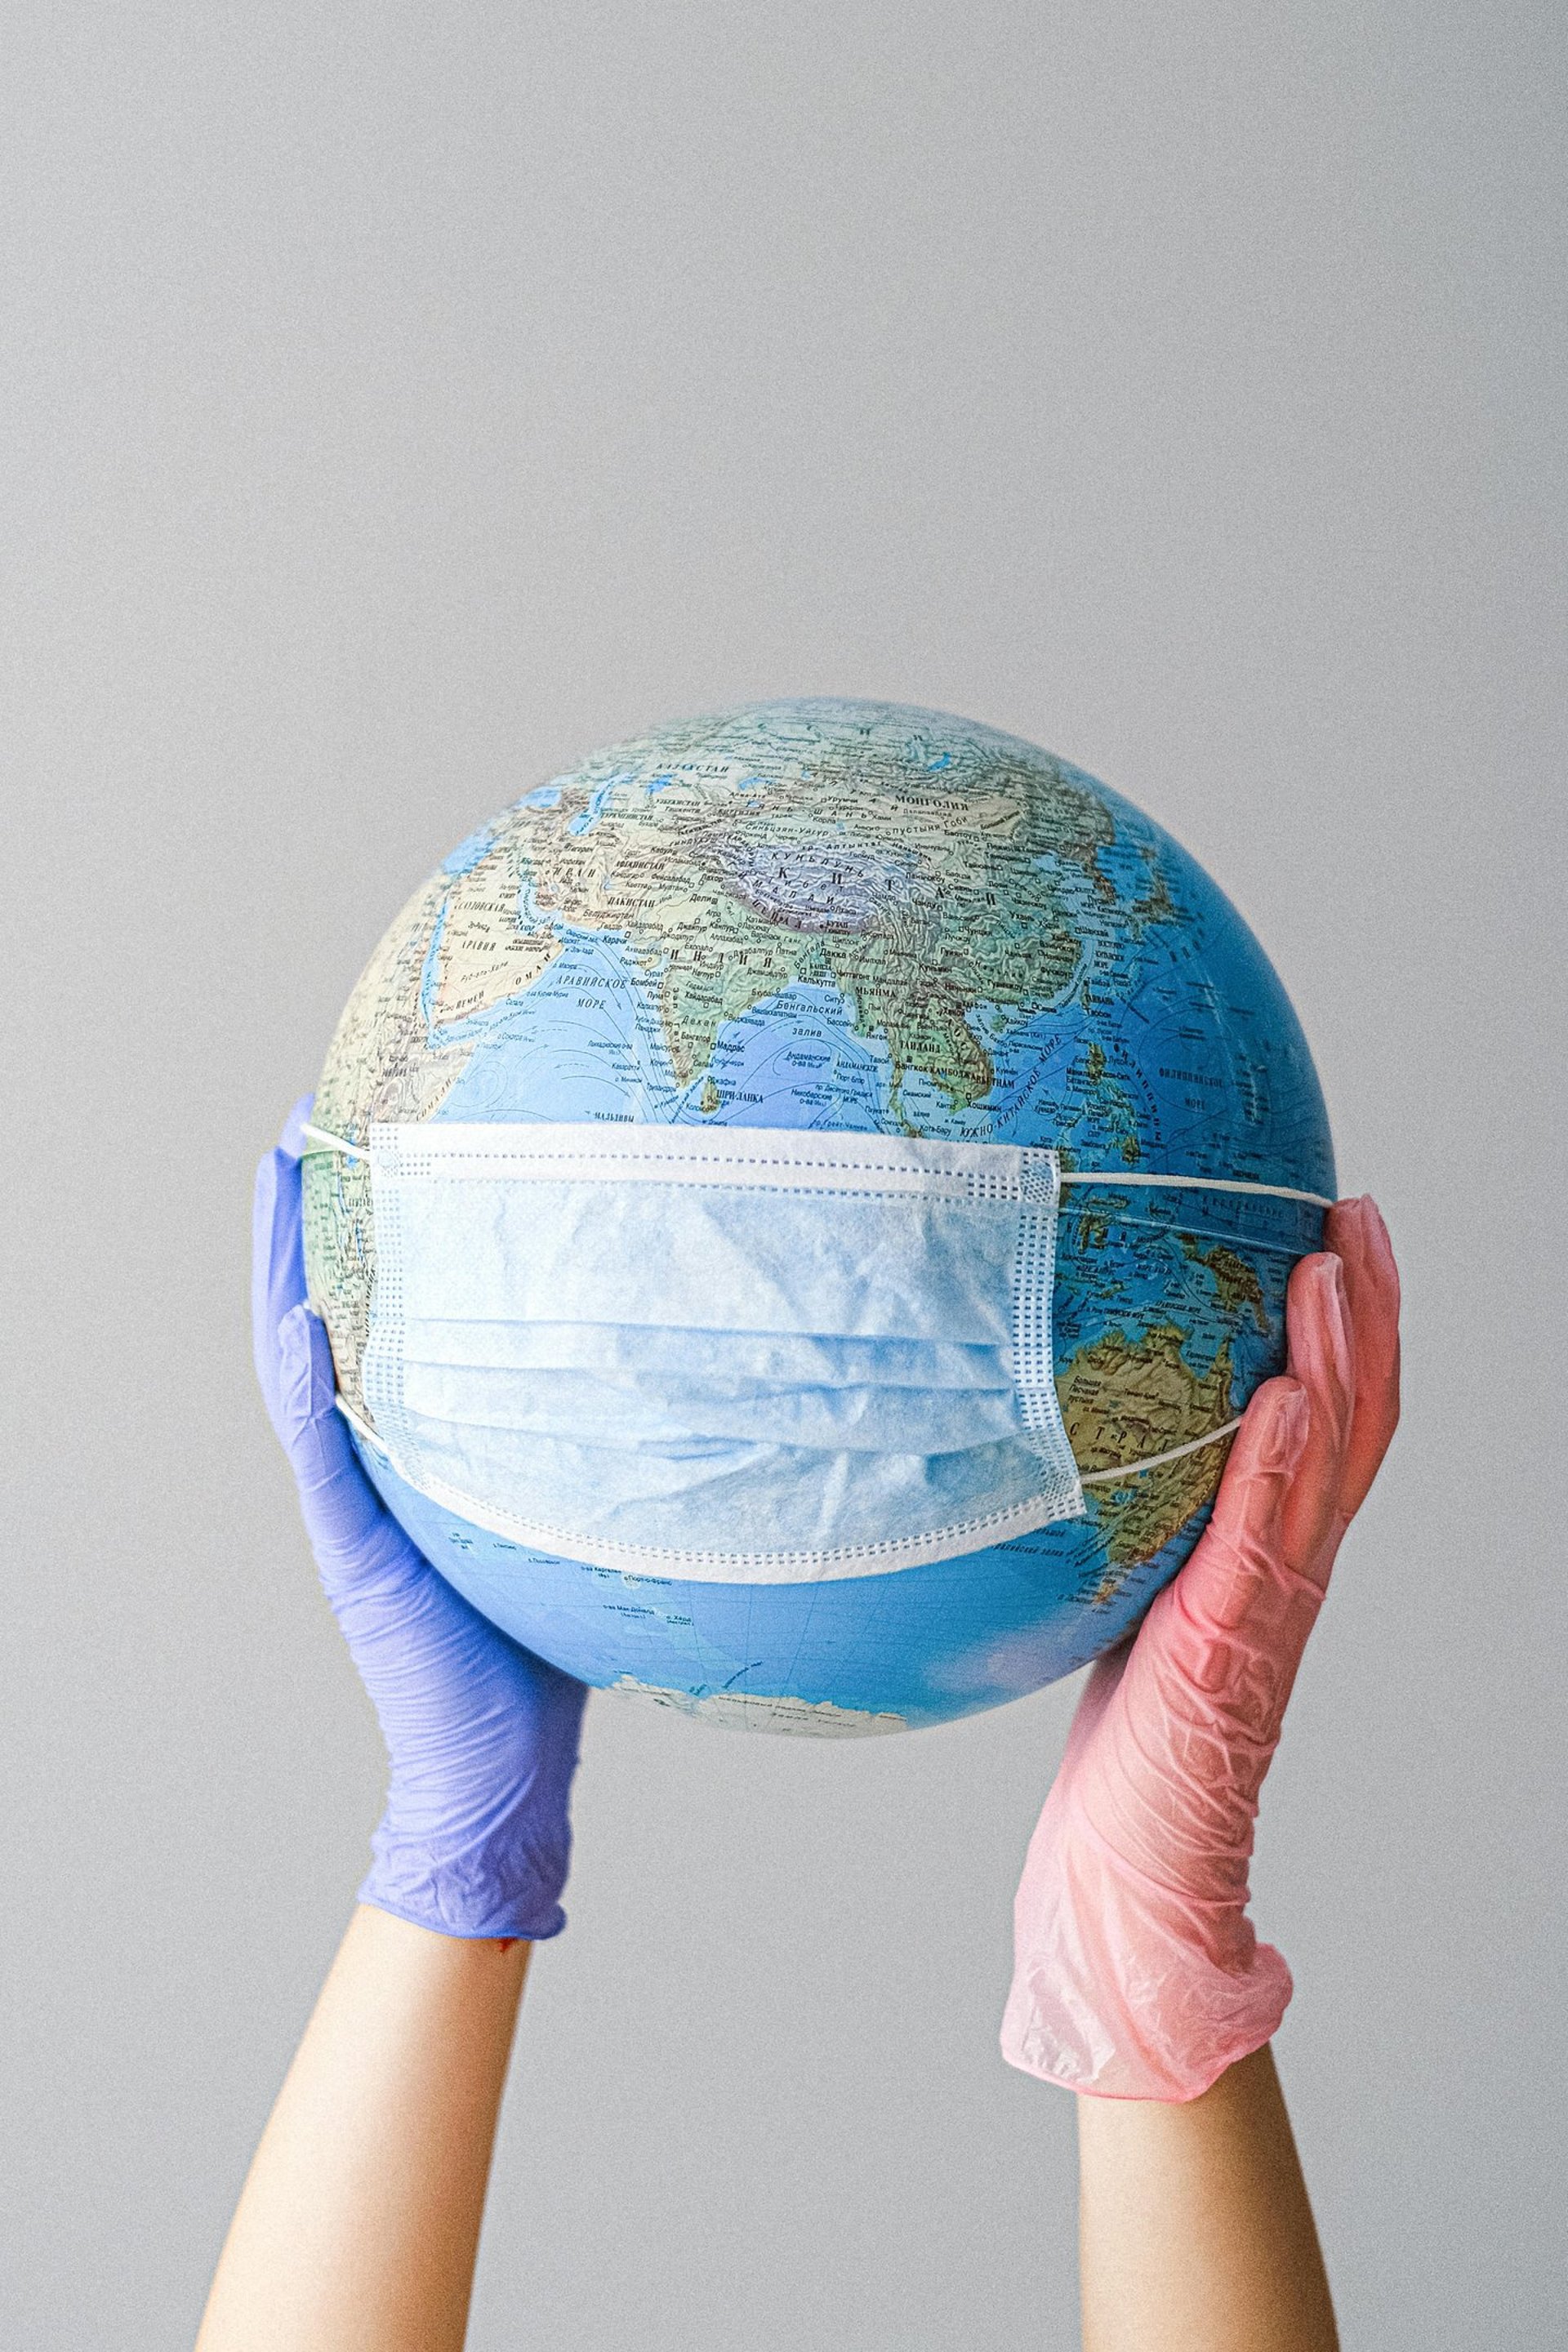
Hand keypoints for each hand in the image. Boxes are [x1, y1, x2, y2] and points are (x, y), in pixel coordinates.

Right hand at [252, 1098, 587, 1940]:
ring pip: (299, 1367)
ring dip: (282, 1271)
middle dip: (304, 1217)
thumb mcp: (572, 1513)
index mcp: (410, 1450)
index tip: (373, 1129)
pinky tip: (302, 1321)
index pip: (376, 1317)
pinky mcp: (358, 1559)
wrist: (505, 1769)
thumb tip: (684, 1362)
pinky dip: (307, 1389)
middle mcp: (367, 1465)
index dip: (361, 1228)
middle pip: (319, 1315)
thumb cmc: (549, 1645)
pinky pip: (327, 1461)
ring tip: (276, 1176)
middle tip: (304, 1115)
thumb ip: (589, 1443)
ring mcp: (353, 1509)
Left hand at [1002, 1196, 1400, 2100]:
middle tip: (1358, 1213)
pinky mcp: (1220, 1657)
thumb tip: (1057, 1435)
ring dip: (1338, 1363)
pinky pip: (1259, 1547)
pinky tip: (1288, 1399)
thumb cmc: (1126, 1761)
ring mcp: (1261, 1614)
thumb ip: (1128, 1529)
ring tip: (1334, 1269)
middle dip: (1365, 1314)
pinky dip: (1280, 1470)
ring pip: (1324, 1470)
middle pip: (1353, 1424)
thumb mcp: (1120, 1608)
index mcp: (1261, 1557)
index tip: (1339, 1228)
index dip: (1351, 1329)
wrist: (1135, 1888)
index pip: (1328, 1422)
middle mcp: (1281, 1574)